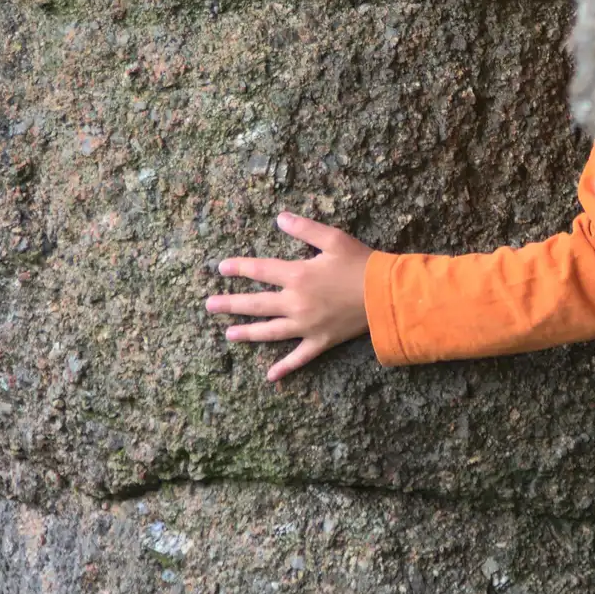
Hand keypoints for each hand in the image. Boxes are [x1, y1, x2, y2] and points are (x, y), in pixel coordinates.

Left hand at [205, 211, 371, 381]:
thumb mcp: (332, 238)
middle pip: (257, 304)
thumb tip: (279, 218)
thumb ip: (304, 228)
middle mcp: (296, 303)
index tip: (221, 268)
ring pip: (270, 332)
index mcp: (298, 275)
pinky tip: (270, 376)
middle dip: (231, 304)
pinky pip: (299, 357)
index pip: (260, 271)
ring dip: (248, 333)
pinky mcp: (320, 341)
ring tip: (228, 334)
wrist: (385, 294)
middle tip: (209, 306)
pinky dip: (284, 367)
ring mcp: (306, 326)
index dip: (239, 268)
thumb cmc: (360, 263)